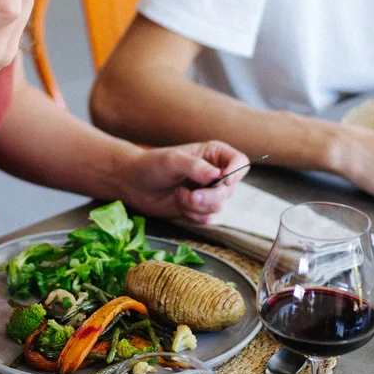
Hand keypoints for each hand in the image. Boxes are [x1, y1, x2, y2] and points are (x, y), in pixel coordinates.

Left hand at [114, 141, 249, 223]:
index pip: (239, 162)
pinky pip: (208, 218)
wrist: (134, 184)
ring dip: (197, 205)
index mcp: (214, 154)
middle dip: (210, 196)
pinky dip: (193, 214)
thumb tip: (217, 175)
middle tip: (193, 196)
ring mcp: (208, 192)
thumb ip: (195, 167)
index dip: (236, 172)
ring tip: (179, 195)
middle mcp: (215, 173)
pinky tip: (179, 203)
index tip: (224, 180)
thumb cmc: (152, 165)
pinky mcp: (199, 208)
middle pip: (230, 190)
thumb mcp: (173, 160)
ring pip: (219, 206)